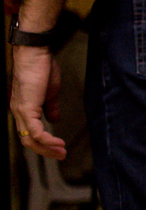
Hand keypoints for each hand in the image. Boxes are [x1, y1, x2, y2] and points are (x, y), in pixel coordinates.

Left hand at [10, 45, 65, 159]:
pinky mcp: (27, 109)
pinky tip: (58, 142)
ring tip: (62, 152)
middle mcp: (18, 112)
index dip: (43, 143)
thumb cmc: (41, 67)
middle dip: (45, 151)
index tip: (58, 147)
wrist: (34, 53)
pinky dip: (47, 140)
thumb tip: (54, 120)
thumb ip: (51, 107)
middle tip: (61, 155)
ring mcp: (21, 111)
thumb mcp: (50, 92)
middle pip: (27, 141)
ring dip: (47, 149)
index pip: (29, 133)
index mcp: (23, 108)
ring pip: (30, 139)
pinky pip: (36, 132)